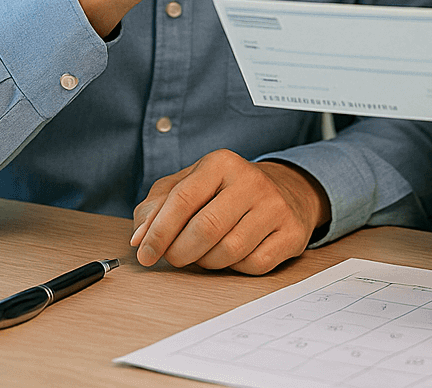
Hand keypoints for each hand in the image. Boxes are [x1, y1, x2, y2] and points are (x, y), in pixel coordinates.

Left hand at [129, 150, 330, 274]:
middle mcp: (251, 180)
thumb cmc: (225, 193)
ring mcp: (275, 207)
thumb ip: (156, 207)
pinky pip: (254, 265)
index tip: (145, 253)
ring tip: (205, 252)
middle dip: (180, 252)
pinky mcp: (291, 233)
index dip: (159, 232)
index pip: (182, 200)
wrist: (284, 192)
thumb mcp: (187, 186)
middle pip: (205, 229)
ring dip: (207, 262)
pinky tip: (235, 254)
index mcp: (221, 163)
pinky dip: (236, 268)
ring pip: (228, 251)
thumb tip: (139, 239)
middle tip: (173, 258)